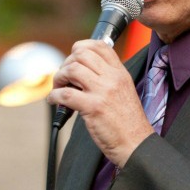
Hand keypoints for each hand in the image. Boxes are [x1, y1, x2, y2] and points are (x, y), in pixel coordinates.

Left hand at [47, 39, 153, 166]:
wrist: (135, 144)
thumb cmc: (126, 122)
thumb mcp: (123, 91)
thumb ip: (107, 78)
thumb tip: (80, 71)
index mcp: (120, 73)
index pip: (99, 45)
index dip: (80, 48)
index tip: (72, 60)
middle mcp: (112, 78)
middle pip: (81, 54)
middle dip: (66, 64)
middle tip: (63, 78)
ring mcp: (103, 92)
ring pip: (71, 70)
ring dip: (58, 78)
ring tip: (58, 89)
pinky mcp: (93, 107)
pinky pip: (65, 94)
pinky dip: (54, 96)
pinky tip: (54, 102)